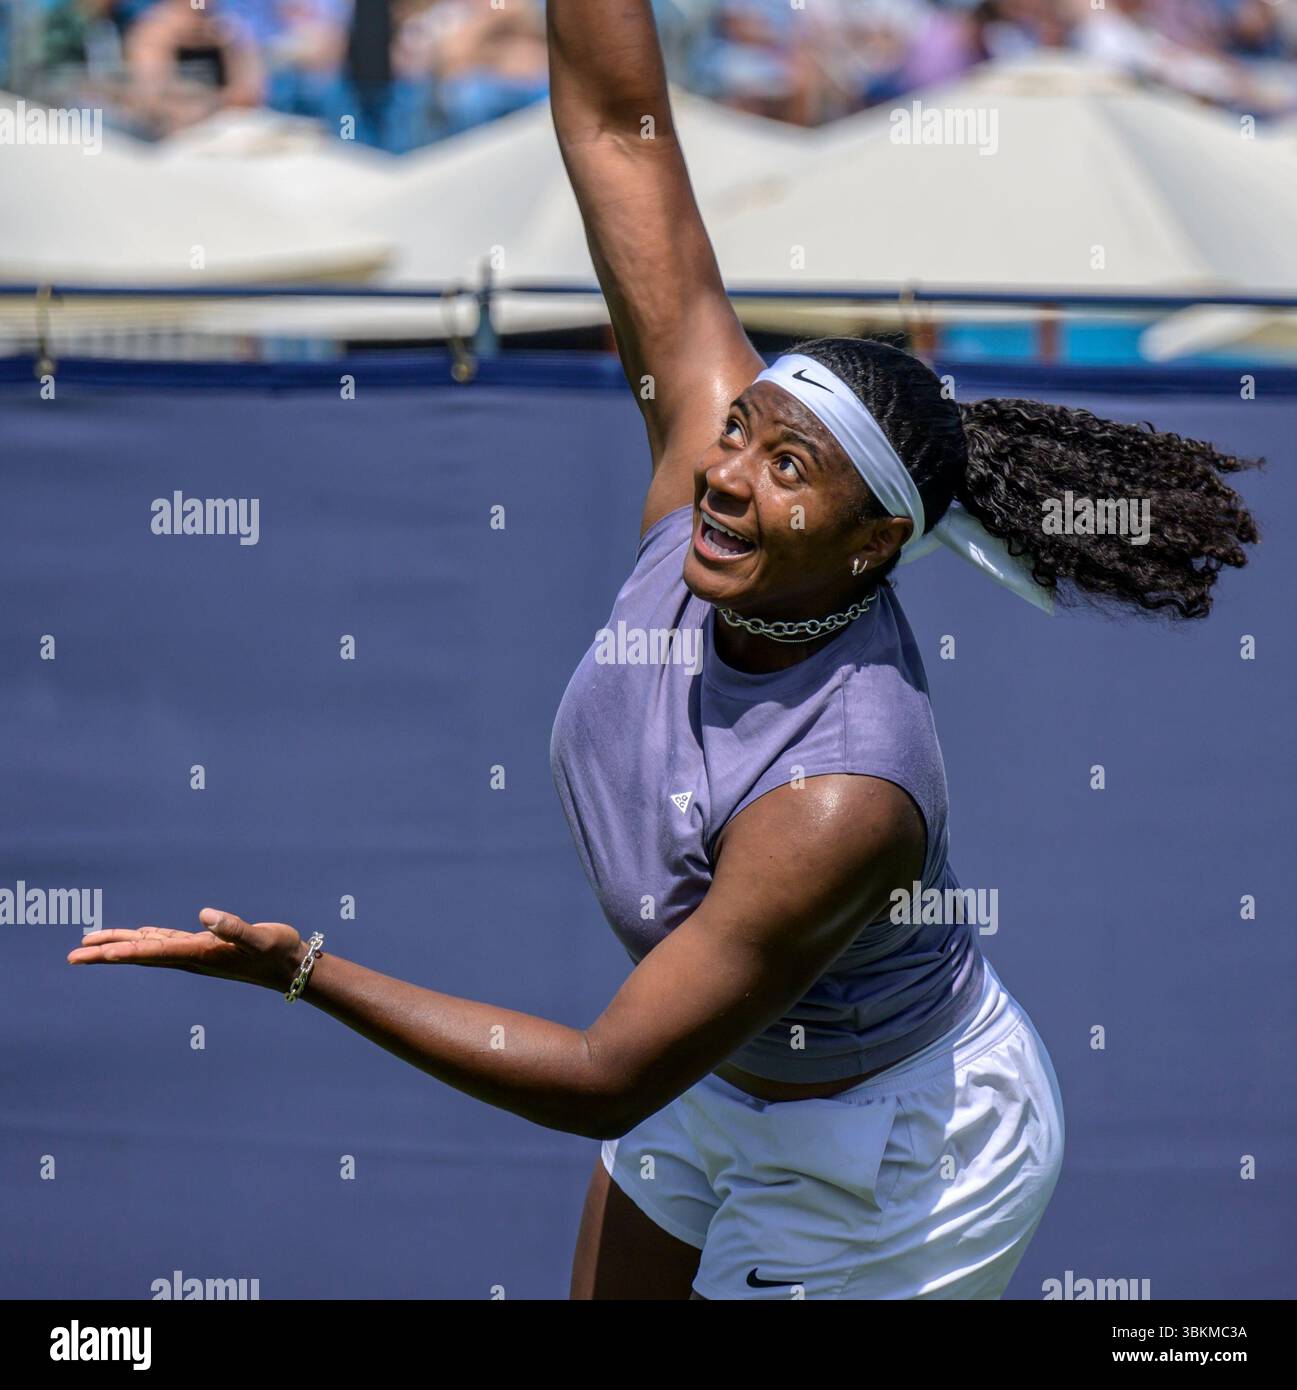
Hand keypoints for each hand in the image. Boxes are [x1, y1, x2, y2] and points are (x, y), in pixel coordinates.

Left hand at [66, 909, 306, 993]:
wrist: (292, 967)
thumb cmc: (279, 951)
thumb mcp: (263, 938)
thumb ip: (236, 928)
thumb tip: (205, 915)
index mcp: (201, 954)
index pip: (156, 953)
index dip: (126, 952)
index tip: (97, 954)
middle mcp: (191, 957)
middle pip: (140, 954)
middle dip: (105, 954)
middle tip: (71, 956)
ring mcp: (195, 954)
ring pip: (147, 948)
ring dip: (116, 946)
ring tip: (87, 944)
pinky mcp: (203, 946)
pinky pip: (163, 943)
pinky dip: (142, 939)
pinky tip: (135, 936)